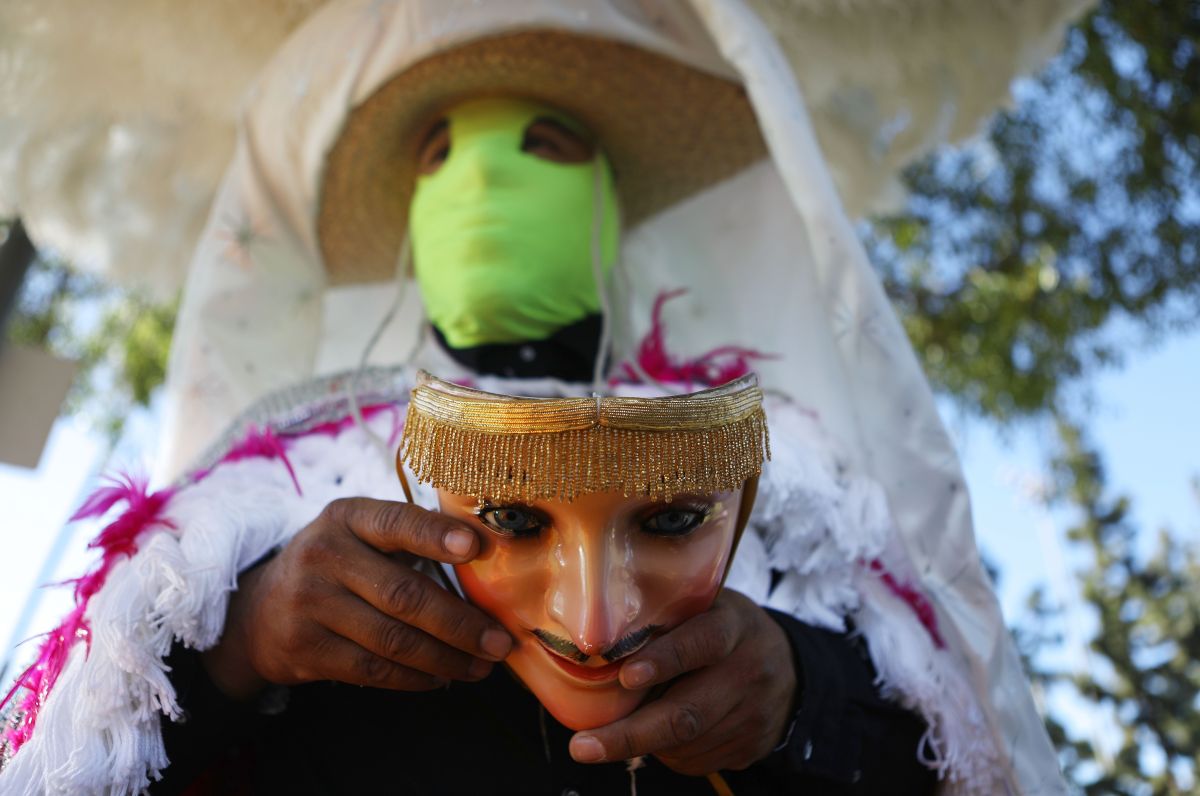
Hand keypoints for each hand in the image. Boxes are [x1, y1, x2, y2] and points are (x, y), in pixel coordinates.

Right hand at [202, 497, 512, 698]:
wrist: (259, 610)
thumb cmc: (338, 565)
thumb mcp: (360, 535)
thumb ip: (410, 541)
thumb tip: (489, 565)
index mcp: (347, 517)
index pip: (395, 523)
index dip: (435, 535)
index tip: (475, 547)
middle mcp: (323, 555)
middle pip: (403, 594)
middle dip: (460, 623)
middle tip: (500, 643)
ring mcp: (309, 603)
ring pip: (393, 640)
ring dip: (445, 659)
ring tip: (481, 667)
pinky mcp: (304, 647)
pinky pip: (372, 670)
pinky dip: (414, 678)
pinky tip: (441, 678)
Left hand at [568, 589, 796, 774]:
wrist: (787, 665)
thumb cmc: (723, 629)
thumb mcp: (703, 607)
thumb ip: (663, 620)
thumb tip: (598, 647)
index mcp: (733, 626)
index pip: (702, 643)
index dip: (665, 660)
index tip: (626, 676)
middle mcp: (749, 671)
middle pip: (687, 713)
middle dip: (630, 734)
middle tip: (583, 746)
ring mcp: (754, 715)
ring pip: (686, 744)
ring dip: (645, 743)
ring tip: (620, 730)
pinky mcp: (752, 747)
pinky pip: (697, 761)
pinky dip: (668, 754)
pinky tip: (661, 734)